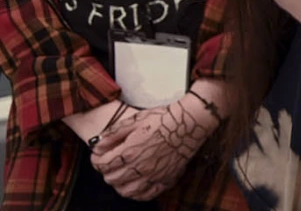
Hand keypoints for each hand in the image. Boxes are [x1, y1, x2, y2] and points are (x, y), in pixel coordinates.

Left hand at [91, 97, 214, 200]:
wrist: (190, 123)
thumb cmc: (163, 119)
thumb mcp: (135, 120)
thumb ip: (114, 134)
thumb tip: (97, 146)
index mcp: (130, 151)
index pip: (102, 165)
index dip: (96, 160)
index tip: (99, 155)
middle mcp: (139, 167)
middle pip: (111, 179)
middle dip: (106, 171)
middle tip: (110, 162)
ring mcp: (153, 176)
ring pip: (126, 191)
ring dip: (119, 184)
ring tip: (121, 174)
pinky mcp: (165, 180)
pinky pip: (145, 195)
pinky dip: (136, 193)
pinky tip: (136, 184)